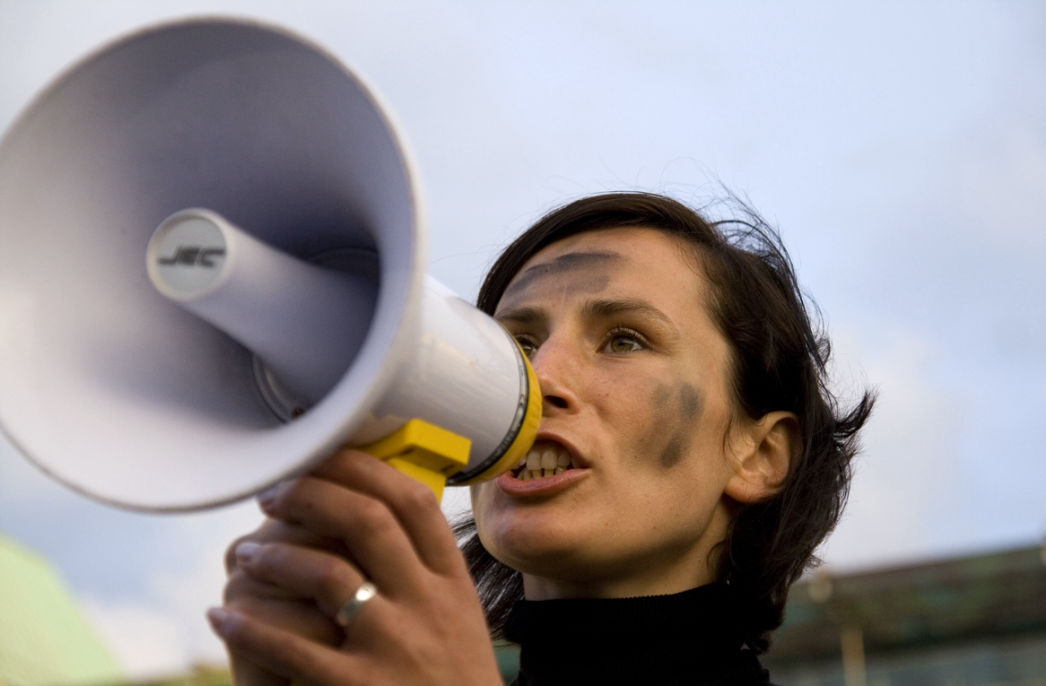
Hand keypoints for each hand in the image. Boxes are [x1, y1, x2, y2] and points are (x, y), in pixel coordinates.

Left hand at [209, 448, 502, 685]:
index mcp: (452, 583)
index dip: (361, 468)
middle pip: (367, 520)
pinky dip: (247, 627)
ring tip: (246, 553)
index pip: (412, 501)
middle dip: (311, 494)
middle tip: (274, 494)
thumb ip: (425, 569)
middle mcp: (428, 606)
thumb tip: (375, 507)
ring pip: (326, 572)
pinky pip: (289, 647)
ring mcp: (395, 647)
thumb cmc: (452, 681)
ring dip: (274, 555)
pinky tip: (223, 615)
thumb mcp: (458, 617)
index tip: (322, 454)